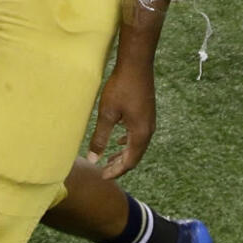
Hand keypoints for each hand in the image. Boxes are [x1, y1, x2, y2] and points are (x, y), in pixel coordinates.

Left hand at [85, 62, 155, 178]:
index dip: (117, 171)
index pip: (130, 161)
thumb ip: (100, 137)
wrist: (136, 66)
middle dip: (120, 165)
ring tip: (109, 160)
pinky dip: (127, 142)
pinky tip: (118, 140)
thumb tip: (93, 158)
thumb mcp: (107, 114)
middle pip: (135, 155)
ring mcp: (149, 122)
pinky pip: (138, 135)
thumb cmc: (121, 88)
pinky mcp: (146, 114)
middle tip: (104, 172)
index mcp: (141, 134)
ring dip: (123, 154)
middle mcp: (148, 130)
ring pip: (136, 145)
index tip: (103, 177)